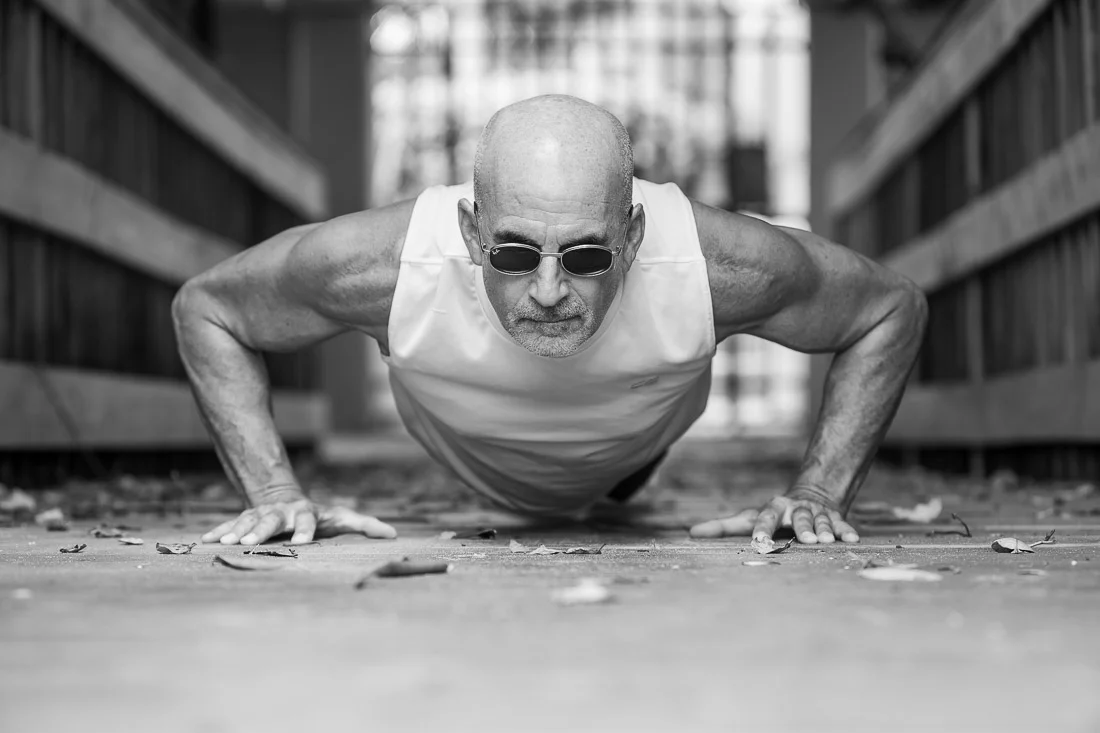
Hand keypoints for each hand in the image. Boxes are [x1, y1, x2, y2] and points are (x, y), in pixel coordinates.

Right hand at [201, 498, 396, 545]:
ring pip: (247, 521)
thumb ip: (366, 525)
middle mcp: (281, 513)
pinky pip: (229, 525)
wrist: (283, 497)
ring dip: (236, 531)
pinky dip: (217, 532)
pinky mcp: (244, 520)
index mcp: (305, 514)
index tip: (302, 543)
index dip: (305, 531)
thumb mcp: (342, 518)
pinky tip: (204, 541)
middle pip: (271, 520)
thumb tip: (395, 535)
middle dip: (260, 530)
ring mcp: (260, 515)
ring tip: (225, 542)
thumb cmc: (319, 515)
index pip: (307, 521)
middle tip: (250, 541)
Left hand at [688, 492, 858, 544]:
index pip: (764, 518)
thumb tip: (690, 532)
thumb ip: (722, 526)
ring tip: (828, 541)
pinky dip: (846, 531)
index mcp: (772, 509)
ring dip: (825, 529)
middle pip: (799, 517)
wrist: (810, 496)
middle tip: (806, 540)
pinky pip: (842, 524)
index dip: (762, 529)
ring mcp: (816, 512)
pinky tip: (853, 540)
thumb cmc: (772, 515)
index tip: (758, 542)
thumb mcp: (747, 518)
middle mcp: (795, 509)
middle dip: (803, 527)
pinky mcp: (834, 517)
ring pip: (821, 519)